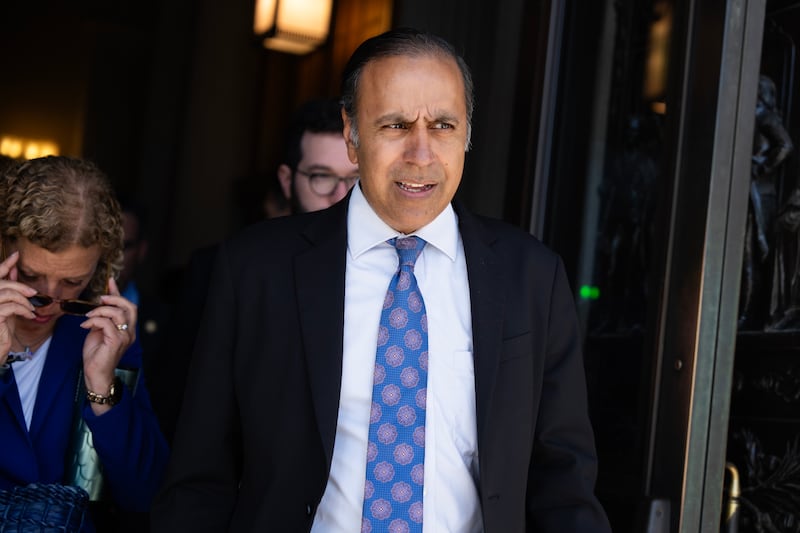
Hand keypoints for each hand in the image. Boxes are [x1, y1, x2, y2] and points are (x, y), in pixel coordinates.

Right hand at [0, 251, 36, 365]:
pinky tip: (29, 315)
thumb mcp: (8, 306)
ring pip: (7, 294)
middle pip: (2, 283)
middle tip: (32, 292)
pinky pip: (11, 307)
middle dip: (19, 285)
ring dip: (23, 300)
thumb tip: (14, 269)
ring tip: (31, 308)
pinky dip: (23, 309)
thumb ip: (10, 290)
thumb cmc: (1, 328)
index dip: (5, 264)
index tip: (16, 254)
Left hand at [81, 277, 136, 411]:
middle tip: (100, 298)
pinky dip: (94, 321)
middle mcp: (130, 332)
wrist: (95, 374)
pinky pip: (106, 324)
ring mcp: (124, 337)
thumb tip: (100, 305)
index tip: (110, 280)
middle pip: (130, 307)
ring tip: (88, 317)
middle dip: (114, 298)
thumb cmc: (97, 354)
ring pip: (117, 313)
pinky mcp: (115, 342)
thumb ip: (103, 319)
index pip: (128, 306)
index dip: (118, 292)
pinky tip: (85, 326)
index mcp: (128, 329)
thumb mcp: (99, 331)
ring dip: (100, 311)